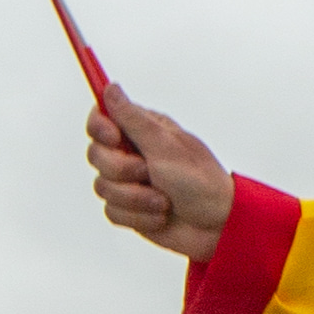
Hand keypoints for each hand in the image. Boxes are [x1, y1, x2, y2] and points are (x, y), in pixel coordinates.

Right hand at [88, 94, 235, 258]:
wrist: (217, 225)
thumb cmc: (200, 180)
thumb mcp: (165, 146)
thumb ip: (133, 119)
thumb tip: (112, 88)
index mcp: (143, 131)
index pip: (101, 119)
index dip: (100, 128)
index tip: (114, 138)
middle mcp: (132, 153)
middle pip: (96, 154)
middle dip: (121, 170)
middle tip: (148, 172)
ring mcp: (129, 183)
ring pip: (102, 187)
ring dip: (136, 198)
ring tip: (164, 201)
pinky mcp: (130, 209)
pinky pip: (112, 211)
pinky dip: (138, 217)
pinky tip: (161, 216)